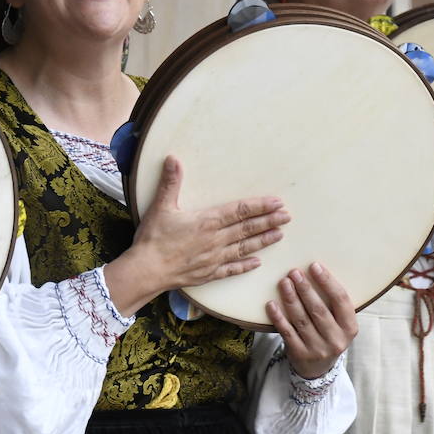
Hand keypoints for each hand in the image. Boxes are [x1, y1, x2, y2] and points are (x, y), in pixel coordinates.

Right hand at [108, 155, 289, 314]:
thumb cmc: (153, 239)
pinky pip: (232, 269)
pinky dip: (245, 265)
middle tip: (287, 217)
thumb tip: (173, 159)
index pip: (240, 211)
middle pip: (247, 229)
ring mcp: (214, 258)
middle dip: (269, 221)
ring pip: (245, 248)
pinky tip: (257, 263)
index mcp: (207, 222)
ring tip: (280, 235)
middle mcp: (216, 240)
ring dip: (263, 241)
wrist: (146, 271)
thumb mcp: (161, 206)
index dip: (260, 206)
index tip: (277, 202)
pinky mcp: (209, 274)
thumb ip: (170, 182)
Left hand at [266, 262, 357, 379]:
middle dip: (305, 289)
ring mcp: (317, 349)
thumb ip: (333, 303)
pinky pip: (287, 332)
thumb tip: (315, 270)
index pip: (341, 300)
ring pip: (302, 320)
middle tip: (294, 272)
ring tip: (284, 282)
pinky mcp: (300, 354)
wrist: (319, 368)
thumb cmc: (329, 334)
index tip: (314, 266)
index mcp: (350, 327)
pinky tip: (271, 304)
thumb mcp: (339, 322)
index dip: (328, 282)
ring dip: (291, 299)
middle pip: (319, 309)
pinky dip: (278, 317)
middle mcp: (336, 340)